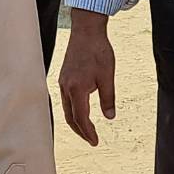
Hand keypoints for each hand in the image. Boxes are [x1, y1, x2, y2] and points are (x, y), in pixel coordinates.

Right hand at [58, 9, 115, 145]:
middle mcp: (66, 88)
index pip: (81, 119)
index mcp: (77, 90)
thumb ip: (108, 98)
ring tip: (87, 129)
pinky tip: (80, 109)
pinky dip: (73, 110)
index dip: (88, 133)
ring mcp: (63, 82)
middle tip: (91, 139)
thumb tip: (110, 117)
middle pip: (70, 117)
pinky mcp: (63, 77)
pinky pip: (65, 99)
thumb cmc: (98, 51)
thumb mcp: (107, 76)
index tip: (95, 142)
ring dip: (76, 121)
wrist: (86, 31)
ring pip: (66, 109)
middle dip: (80, 131)